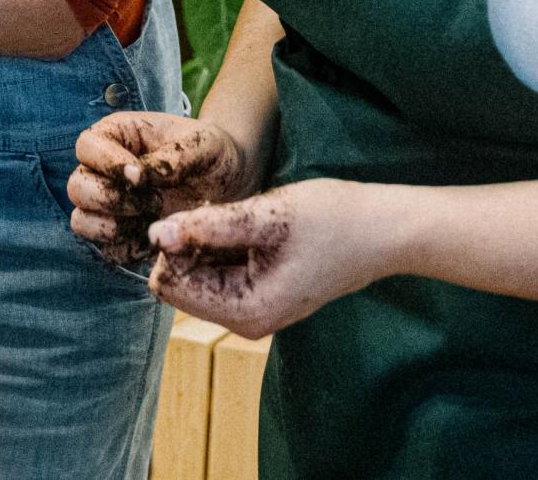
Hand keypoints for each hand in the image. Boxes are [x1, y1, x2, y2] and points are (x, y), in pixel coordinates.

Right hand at [68, 113, 254, 264]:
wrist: (230, 184)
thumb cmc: (213, 153)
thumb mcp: (205, 145)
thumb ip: (176, 156)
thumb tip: (145, 175)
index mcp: (118, 136)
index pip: (87, 146)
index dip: (107, 163)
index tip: (140, 177)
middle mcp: (105, 171)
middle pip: (77, 187)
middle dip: (111, 199)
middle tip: (151, 201)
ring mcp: (110, 205)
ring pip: (81, 221)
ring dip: (112, 226)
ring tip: (150, 221)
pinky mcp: (122, 236)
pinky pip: (106, 250)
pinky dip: (126, 249)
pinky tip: (155, 239)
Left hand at [145, 178, 404, 338]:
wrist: (381, 231)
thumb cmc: (330, 219)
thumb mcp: (265, 215)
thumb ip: (207, 227)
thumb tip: (156, 234)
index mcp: (243, 310)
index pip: (169, 285)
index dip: (174, 244)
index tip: (203, 215)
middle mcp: (245, 322)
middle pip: (181, 283)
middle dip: (190, 245)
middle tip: (226, 214)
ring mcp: (255, 313)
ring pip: (200, 276)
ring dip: (208, 244)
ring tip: (244, 219)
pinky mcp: (263, 298)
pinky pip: (222, 274)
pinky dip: (225, 248)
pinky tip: (252, 227)